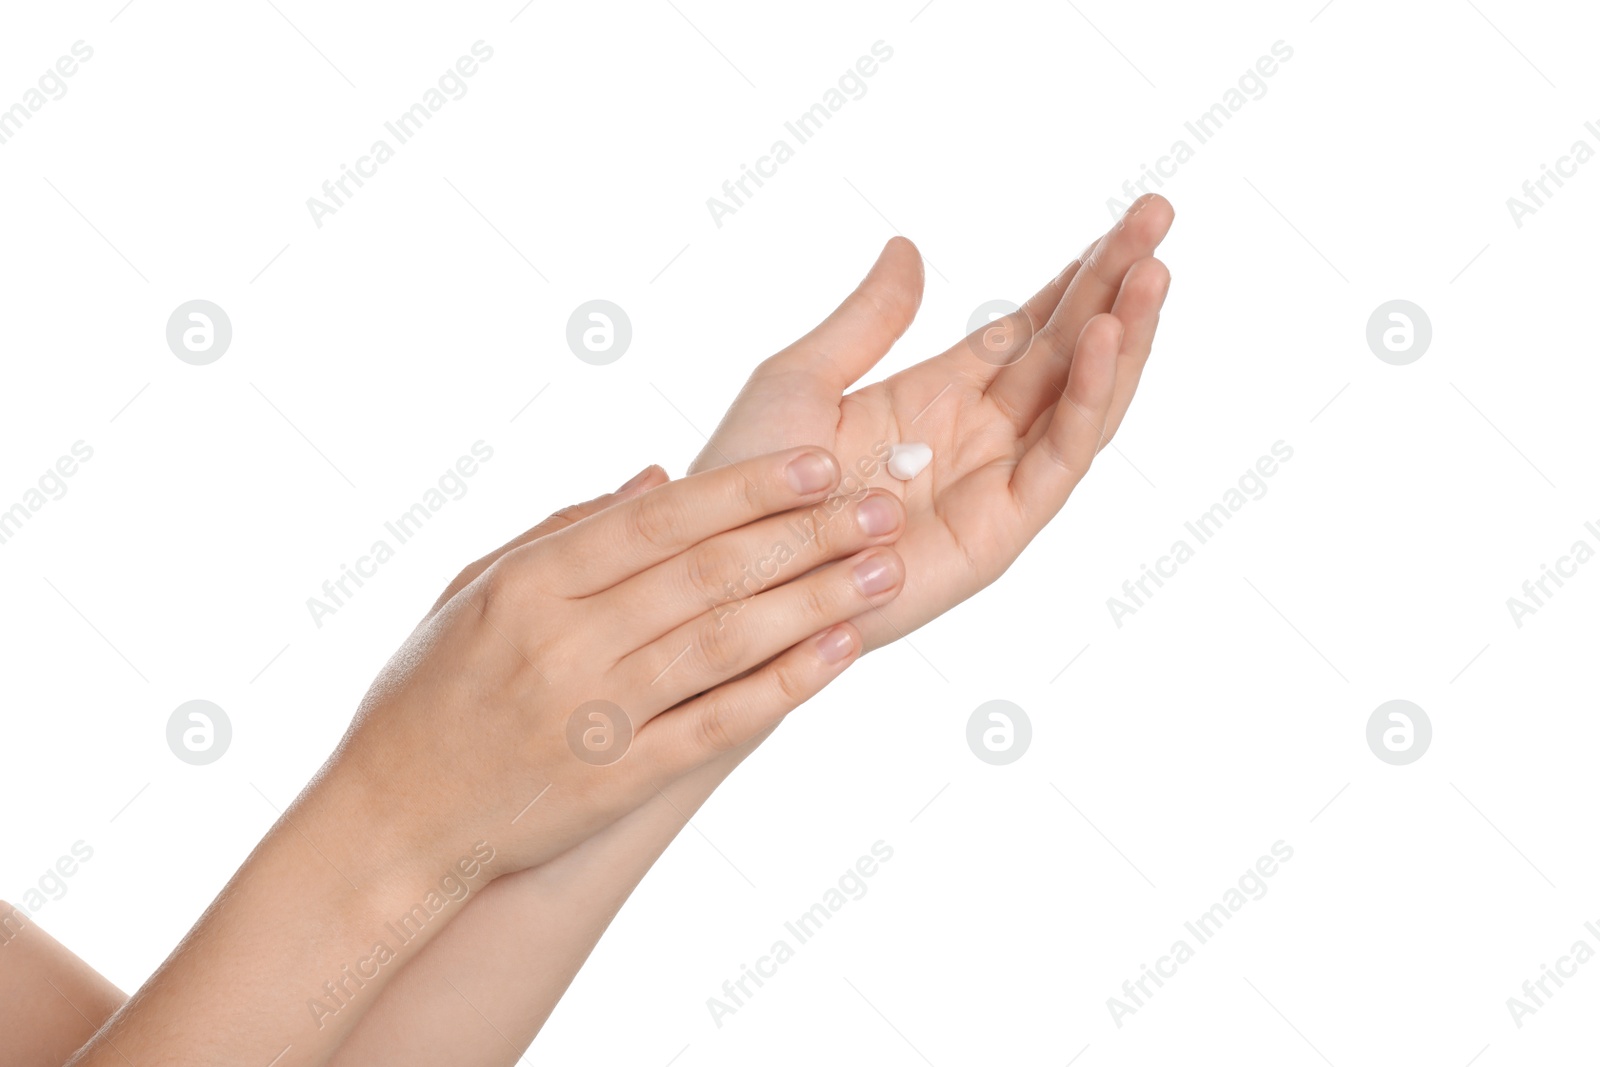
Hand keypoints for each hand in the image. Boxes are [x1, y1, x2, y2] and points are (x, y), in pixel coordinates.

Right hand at [333, 447, 908, 874]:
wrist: (391, 825)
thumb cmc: (428, 695)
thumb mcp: (470, 589)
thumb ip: (564, 529)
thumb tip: (659, 476)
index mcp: (527, 585)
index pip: (659, 520)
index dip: (747, 487)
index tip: (819, 461)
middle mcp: (564, 644)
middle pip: (708, 573)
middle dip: (806, 533)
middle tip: (883, 504)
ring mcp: (595, 716)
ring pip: (726, 642)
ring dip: (815, 601)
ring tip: (886, 568)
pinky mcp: (619, 780)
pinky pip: (718, 724)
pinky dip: (784, 685)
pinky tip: (842, 650)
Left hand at [695, 193, 1174, 644]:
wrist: (726, 569)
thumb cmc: (747, 485)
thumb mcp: (803, 378)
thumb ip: (867, 320)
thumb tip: (908, 248)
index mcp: (936, 398)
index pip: (1028, 330)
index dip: (1075, 279)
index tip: (1125, 223)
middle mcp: (976, 438)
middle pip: (1066, 354)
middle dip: (1116, 287)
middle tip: (1159, 217)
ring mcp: (991, 486)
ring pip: (1080, 404)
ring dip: (1123, 337)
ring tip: (1154, 270)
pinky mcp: (996, 533)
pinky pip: (1057, 462)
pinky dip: (1089, 401)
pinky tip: (1106, 339)